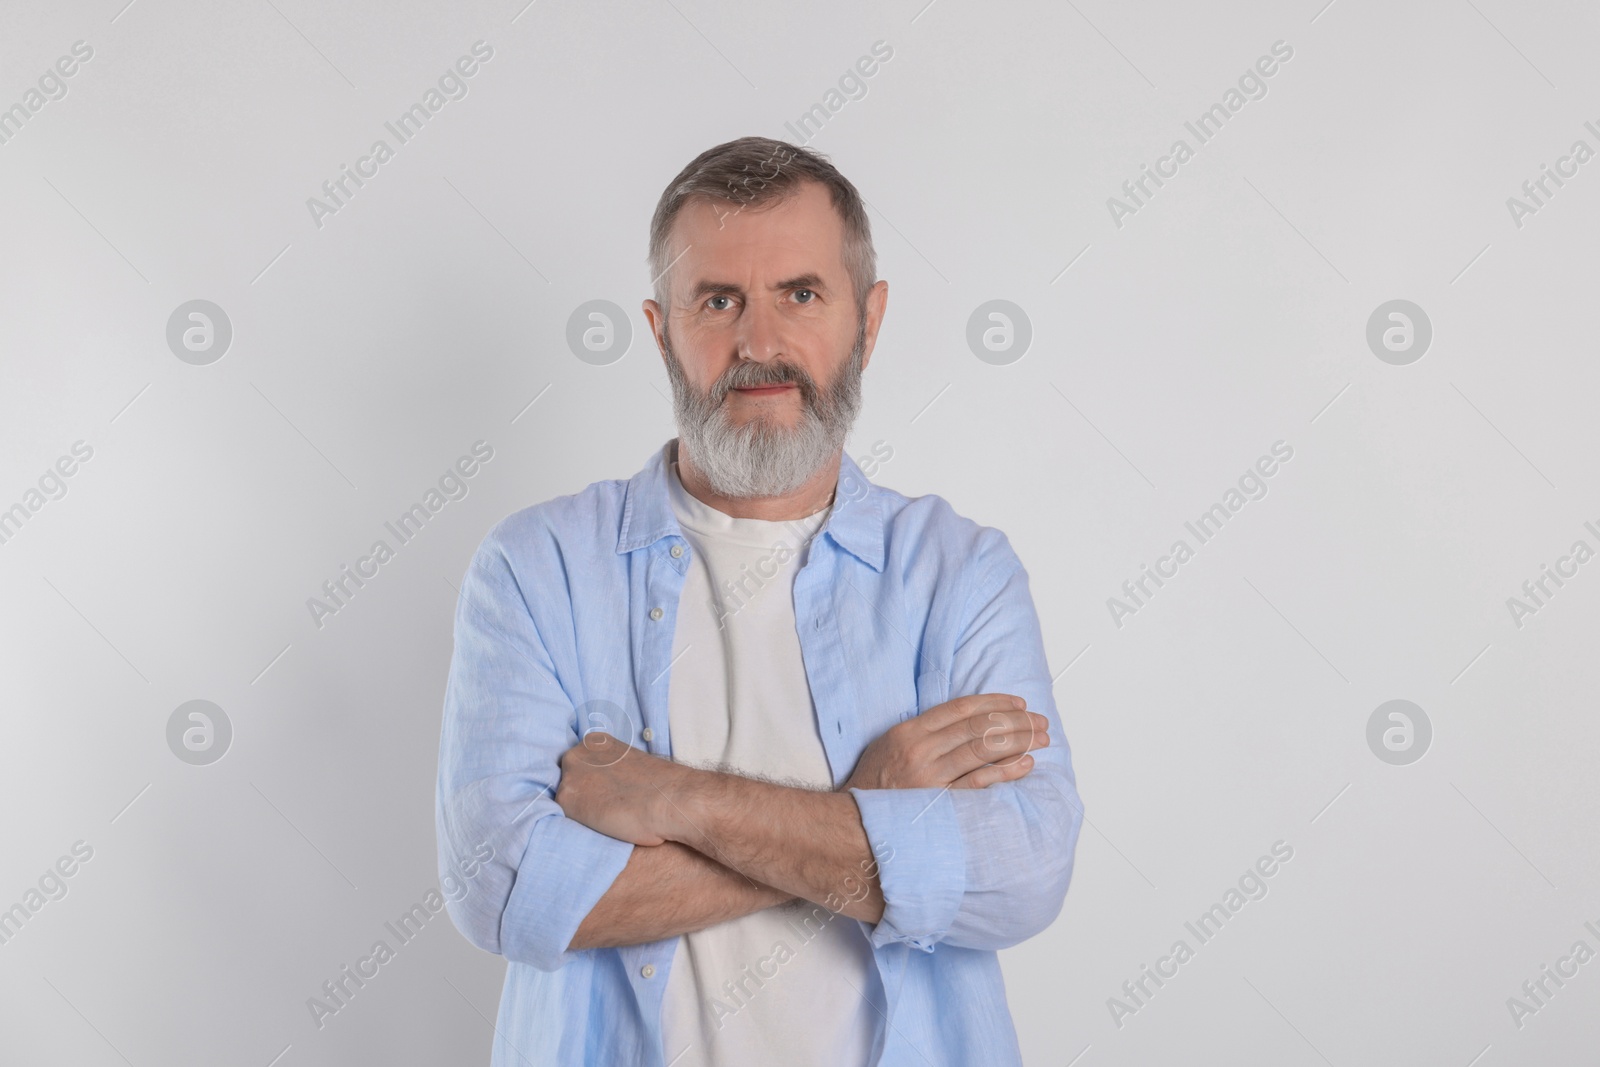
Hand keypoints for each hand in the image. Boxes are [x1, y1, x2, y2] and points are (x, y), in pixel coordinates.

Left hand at [555, 731, 693, 845]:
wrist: (671, 799)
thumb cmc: (662, 788)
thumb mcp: (631, 766)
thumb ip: (612, 771)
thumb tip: (606, 788)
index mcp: (595, 741)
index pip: (582, 767)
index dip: (595, 785)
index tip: (610, 795)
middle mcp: (577, 753)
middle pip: (570, 781)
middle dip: (584, 795)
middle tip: (609, 808)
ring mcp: (569, 775)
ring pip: (567, 801)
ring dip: (582, 812)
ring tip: (609, 818)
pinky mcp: (566, 799)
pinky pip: (565, 819)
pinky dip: (582, 825)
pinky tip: (604, 825)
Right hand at [840, 694, 1048, 791]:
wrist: (853, 825)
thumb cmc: (875, 786)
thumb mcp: (890, 746)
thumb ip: (924, 731)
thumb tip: (966, 721)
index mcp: (909, 732)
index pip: (961, 708)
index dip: (995, 703)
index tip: (1018, 704)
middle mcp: (921, 751)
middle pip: (978, 727)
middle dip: (1016, 721)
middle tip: (1040, 722)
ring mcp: (930, 778)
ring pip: (983, 750)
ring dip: (1018, 741)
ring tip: (1041, 739)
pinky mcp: (939, 804)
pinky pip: (979, 783)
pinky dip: (1005, 771)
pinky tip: (1025, 764)